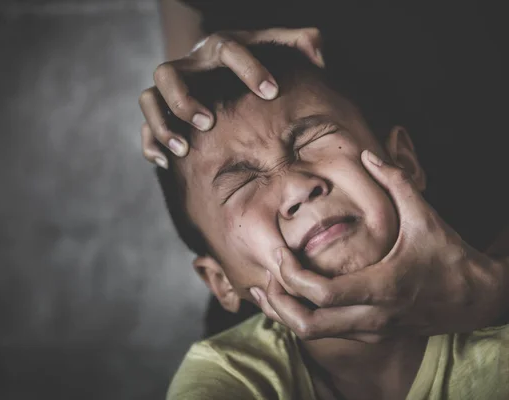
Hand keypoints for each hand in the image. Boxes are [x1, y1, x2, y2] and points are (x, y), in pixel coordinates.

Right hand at [139, 27, 323, 167]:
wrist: (216, 69)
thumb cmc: (251, 63)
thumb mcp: (274, 48)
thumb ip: (299, 43)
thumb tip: (318, 55)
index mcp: (217, 48)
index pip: (228, 49)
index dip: (249, 69)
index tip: (271, 92)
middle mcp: (188, 67)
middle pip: (169, 74)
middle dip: (185, 99)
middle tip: (208, 123)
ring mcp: (168, 91)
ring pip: (149, 99)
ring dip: (163, 124)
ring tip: (184, 150)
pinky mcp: (159, 113)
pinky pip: (144, 127)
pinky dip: (151, 144)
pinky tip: (166, 163)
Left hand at [250, 150, 507, 342]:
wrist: (475, 299)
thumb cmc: (449, 256)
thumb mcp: (426, 217)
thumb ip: (396, 182)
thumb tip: (367, 153)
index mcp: (385, 286)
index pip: (324, 294)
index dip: (292, 277)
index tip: (278, 253)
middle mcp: (374, 316)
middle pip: (309, 325)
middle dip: (278, 302)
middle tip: (265, 274)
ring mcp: (372, 330)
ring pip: (313, 335)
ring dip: (284, 313)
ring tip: (266, 287)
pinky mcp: (370, 336)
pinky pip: (325, 333)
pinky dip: (300, 317)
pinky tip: (287, 297)